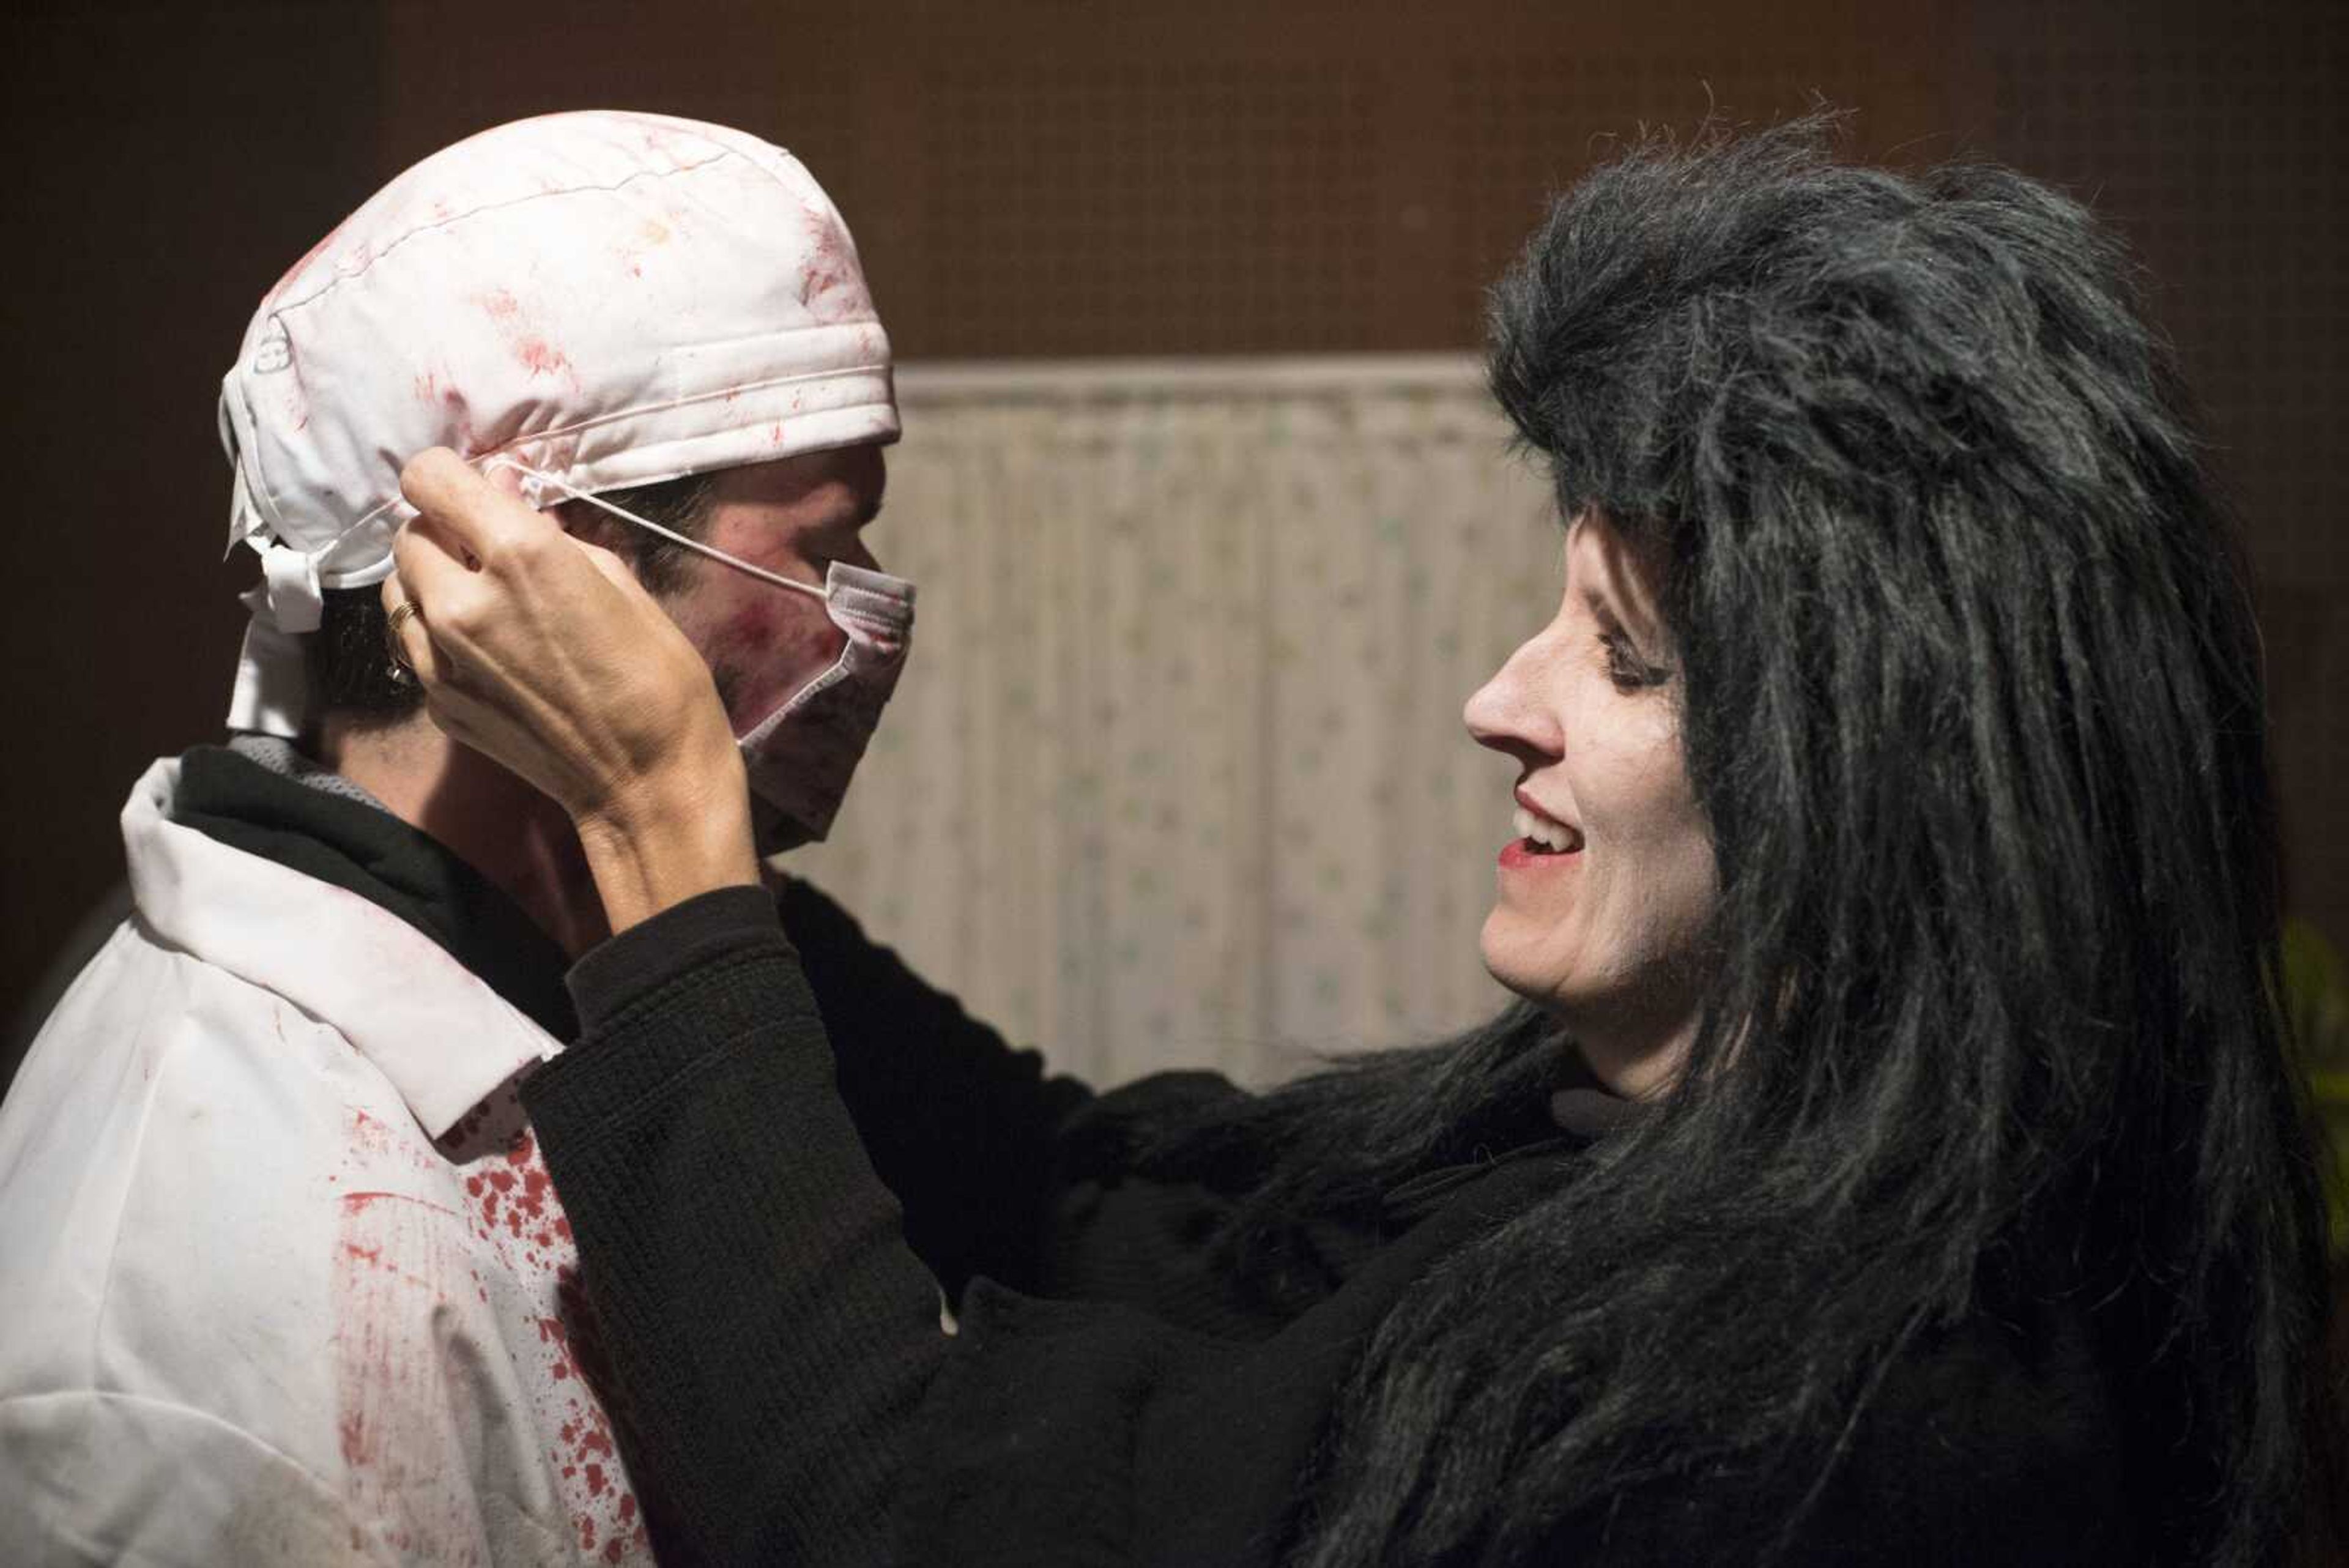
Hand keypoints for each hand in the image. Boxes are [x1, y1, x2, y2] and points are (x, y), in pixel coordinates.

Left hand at [388, 448, 757, 930]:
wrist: (648, 783)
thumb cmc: (661, 677)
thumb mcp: (620, 583)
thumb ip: (553, 538)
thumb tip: (510, 505)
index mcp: (521, 555)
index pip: (431, 479)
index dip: (448, 477)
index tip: (473, 491)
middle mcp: (464, 599)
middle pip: (408, 533)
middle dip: (442, 531)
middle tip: (486, 550)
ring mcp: (440, 658)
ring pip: (398, 588)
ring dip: (429, 580)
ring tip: (479, 597)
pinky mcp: (436, 702)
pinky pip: (413, 642)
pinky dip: (436, 632)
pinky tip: (485, 649)